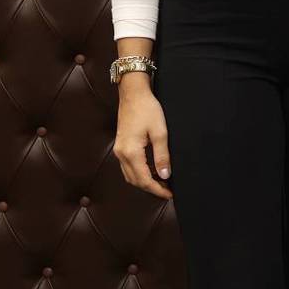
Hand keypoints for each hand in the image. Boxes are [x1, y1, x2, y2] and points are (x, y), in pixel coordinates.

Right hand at [113, 78, 172, 198]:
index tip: (169, 195)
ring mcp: (119, 150)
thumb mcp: (160, 132)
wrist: (133, 94)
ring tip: (162, 183)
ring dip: (144, 181)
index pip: (144, 179)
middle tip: (167, 191)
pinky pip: (128, 166)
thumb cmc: (148, 109)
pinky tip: (152, 169)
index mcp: (130, 152)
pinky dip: (139, 172)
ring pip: (130, 175)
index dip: (157, 189)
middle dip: (151, 188)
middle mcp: (121, 154)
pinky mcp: (121, 146)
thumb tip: (165, 175)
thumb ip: (162, 155)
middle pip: (135, 181)